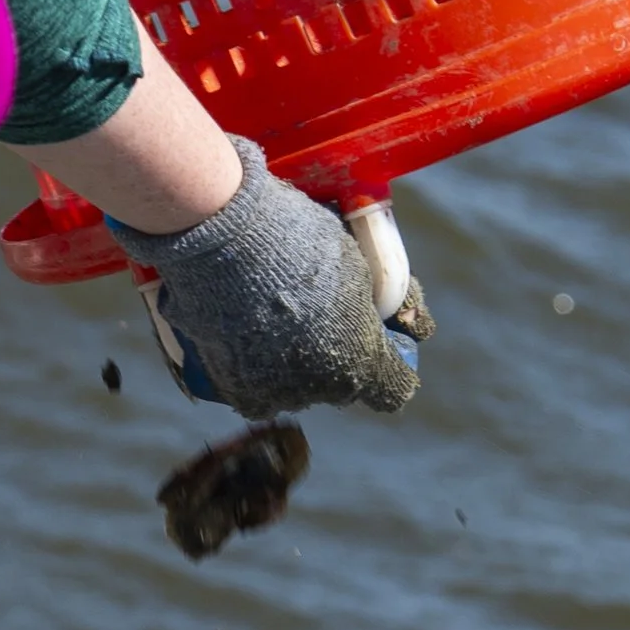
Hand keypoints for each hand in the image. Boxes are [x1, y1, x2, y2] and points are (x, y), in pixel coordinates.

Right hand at [106, 140, 423, 414]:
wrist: (224, 236)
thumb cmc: (300, 241)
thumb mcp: (359, 263)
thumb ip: (383, 300)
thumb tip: (405, 319)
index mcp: (361, 364)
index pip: (394, 389)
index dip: (393, 366)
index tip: (382, 342)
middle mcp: (319, 390)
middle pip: (342, 385)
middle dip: (338, 356)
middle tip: (319, 315)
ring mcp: (274, 393)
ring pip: (298, 388)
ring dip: (295, 363)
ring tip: (276, 318)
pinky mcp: (233, 387)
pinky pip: (257, 388)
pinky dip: (257, 367)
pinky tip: (249, 334)